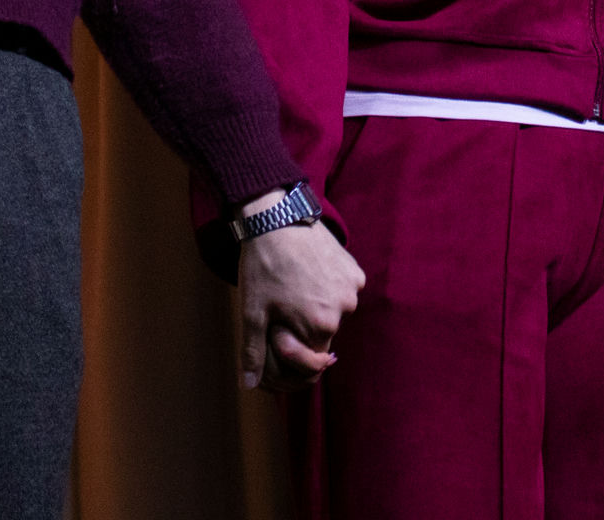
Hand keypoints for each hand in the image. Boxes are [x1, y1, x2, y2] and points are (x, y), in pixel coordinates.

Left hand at [236, 194, 364, 392]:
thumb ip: (254, 352)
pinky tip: (309, 271)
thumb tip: (248, 386)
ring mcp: (352, 288)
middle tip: (281, 301)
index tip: (277, 330)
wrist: (276, 217)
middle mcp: (343, 310)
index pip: (313, 359)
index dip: (291, 350)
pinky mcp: (354, 270)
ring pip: (333, 313)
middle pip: (323, 335)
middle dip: (302, 327)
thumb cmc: (262, 265)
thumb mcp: (252, 311)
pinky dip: (327, 287)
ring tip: (293, 283)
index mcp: (320, 326)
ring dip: (315, 306)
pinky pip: (343, 291)